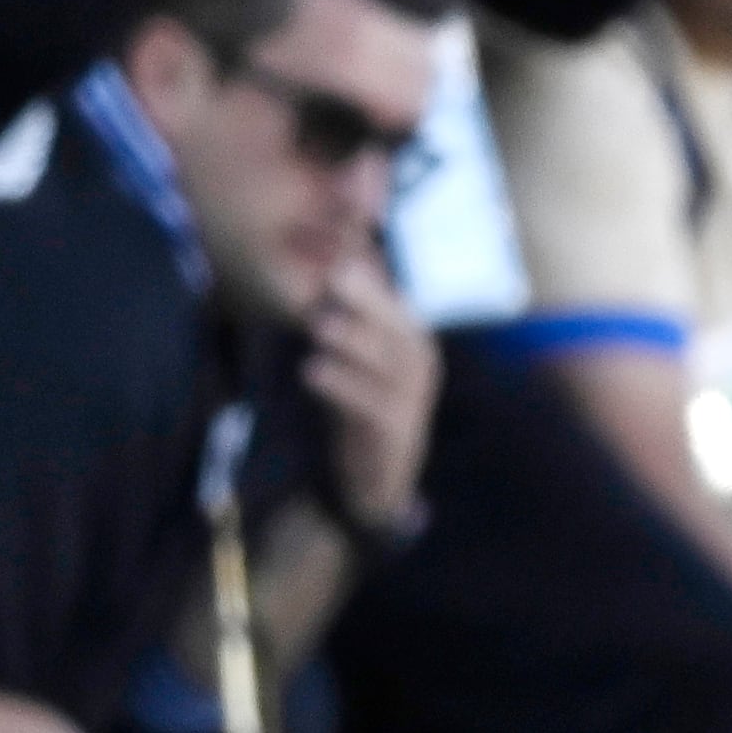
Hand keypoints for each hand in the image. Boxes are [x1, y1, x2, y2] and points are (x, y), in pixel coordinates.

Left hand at [304, 254, 441, 536]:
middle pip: (397, 326)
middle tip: (334, 275)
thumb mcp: (357, 363)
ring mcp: (412, 398)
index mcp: (413, 342)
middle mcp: (419, 365)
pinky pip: (369, 403)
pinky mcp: (396, 430)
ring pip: (385, 363)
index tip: (337, 253)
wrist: (378, 480)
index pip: (396, 301)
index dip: (370, 277)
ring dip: (351, 341)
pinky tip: (311, 371)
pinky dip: (340, 385)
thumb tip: (326, 271)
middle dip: (366, 299)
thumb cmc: (362, 411)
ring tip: (319, 325)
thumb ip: (346, 323)